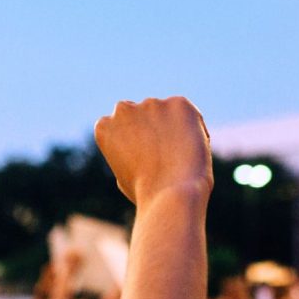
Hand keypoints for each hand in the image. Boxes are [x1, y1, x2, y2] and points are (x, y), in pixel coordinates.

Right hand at [94, 97, 211, 206]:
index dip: (134, 142)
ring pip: (165, 113)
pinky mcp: (178, 103)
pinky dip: (193, 127)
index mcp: (104, 127)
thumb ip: (128, 153)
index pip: (119, 125)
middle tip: (165, 156)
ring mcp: (151, 104)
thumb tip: (141, 147)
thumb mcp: (124, 174)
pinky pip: (187, 113)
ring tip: (179, 157)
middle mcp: (123, 109)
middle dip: (151, 128)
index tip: (144, 160)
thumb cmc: (147, 193)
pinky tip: (191, 149)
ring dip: (172, 127)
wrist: (170, 194)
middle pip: (141, 114)